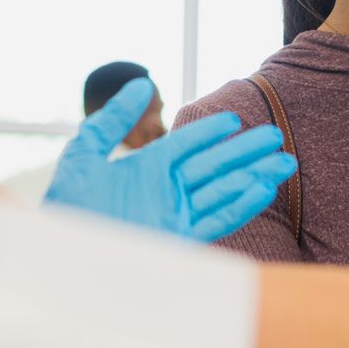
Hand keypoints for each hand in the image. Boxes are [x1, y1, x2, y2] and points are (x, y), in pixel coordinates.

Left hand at [44, 79, 296, 240]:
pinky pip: (217, 220)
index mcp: (144, 170)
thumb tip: (140, 84)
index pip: (187, 145)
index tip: (235, 118)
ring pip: (223, 190)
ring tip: (285, 162)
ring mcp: (175, 217)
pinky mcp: (180, 242)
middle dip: (245, 153)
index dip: (210, 131)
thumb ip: (111, 121)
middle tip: (276, 138)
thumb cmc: (67, 212)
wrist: (63, 263)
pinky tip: (262, 189)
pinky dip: (241, 204)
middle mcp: (165, 192)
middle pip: (214, 166)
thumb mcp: (84, 157)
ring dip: (254, 176)